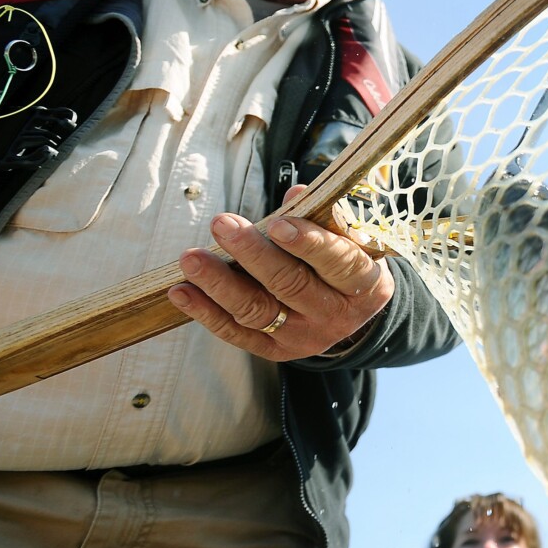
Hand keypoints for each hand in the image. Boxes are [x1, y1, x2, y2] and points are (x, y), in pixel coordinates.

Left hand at [167, 187, 393, 360]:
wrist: (349, 314)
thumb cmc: (345, 262)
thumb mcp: (350, 240)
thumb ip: (324, 218)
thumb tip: (295, 196)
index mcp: (364, 285)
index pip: (340, 263)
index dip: (309, 244)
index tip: (278, 224)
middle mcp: (336, 315)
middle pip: (291, 285)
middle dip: (253, 254)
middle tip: (223, 224)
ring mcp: (304, 337)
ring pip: (258, 310)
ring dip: (220, 283)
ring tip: (191, 258)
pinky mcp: (275, 351)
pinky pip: (237, 334)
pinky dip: (206, 313)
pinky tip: (182, 292)